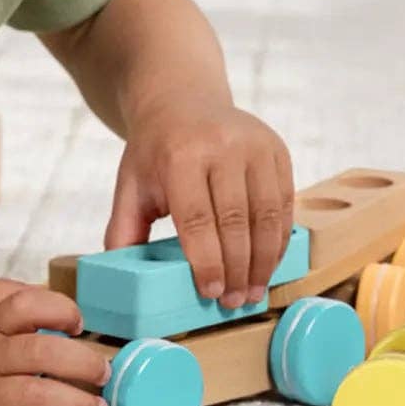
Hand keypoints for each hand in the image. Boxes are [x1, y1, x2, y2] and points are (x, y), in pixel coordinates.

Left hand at [108, 97, 294, 308]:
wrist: (182, 102)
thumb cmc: (155, 152)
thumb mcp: (130, 184)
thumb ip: (124, 229)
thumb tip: (120, 277)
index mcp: (181, 155)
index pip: (197, 219)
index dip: (207, 261)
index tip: (209, 293)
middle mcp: (222, 146)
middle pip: (235, 221)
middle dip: (236, 269)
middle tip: (232, 303)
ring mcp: (254, 145)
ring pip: (267, 216)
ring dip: (263, 261)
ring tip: (252, 292)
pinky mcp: (277, 150)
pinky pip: (284, 204)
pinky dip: (278, 240)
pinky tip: (268, 264)